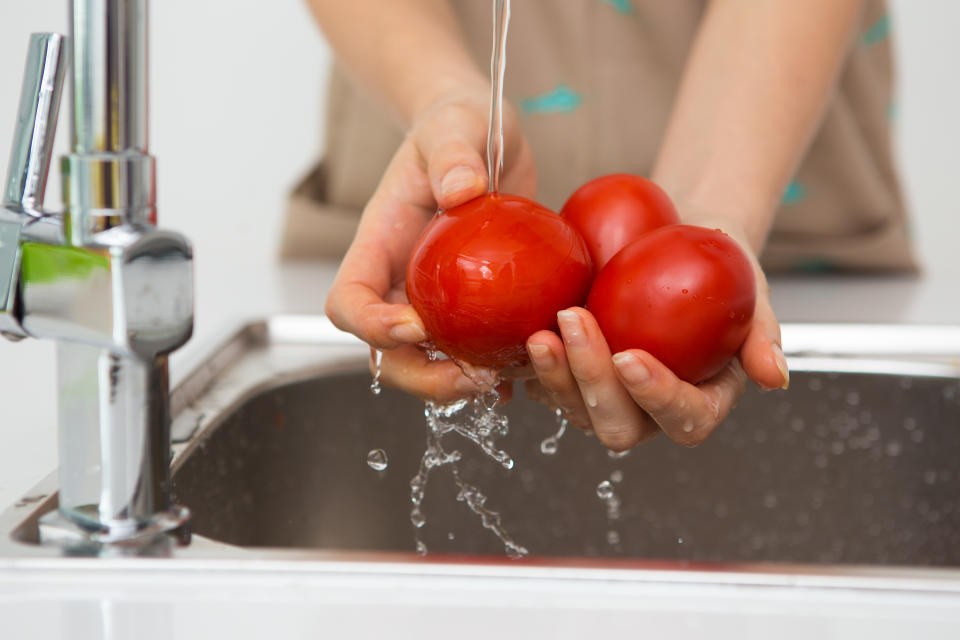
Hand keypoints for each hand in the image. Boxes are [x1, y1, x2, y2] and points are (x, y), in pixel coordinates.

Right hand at [325, 84, 535, 401]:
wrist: (483, 137)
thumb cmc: (458, 127)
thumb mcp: (455, 127)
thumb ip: (452, 153)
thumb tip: (462, 189)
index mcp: (379, 246)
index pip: (348, 302)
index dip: (371, 326)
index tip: (415, 325)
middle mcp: (399, 282)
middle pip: (385, 352)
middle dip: (421, 376)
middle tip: (472, 375)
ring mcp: (433, 299)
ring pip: (427, 362)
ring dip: (457, 382)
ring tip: (502, 380)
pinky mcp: (471, 307)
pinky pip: (472, 349)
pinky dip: (494, 370)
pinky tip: (526, 372)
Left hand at [524, 219, 787, 451]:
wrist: (681, 246)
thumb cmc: (725, 274)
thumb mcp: (756, 297)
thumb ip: (763, 337)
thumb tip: (774, 377)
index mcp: (700, 403)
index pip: (683, 419)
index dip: (656, 397)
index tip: (630, 357)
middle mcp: (649, 411)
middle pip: (617, 425)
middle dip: (591, 381)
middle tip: (575, 320)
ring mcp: (606, 398)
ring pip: (575, 410)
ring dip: (555, 375)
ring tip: (542, 329)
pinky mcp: (572, 376)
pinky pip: (545, 385)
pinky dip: (533, 365)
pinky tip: (523, 332)